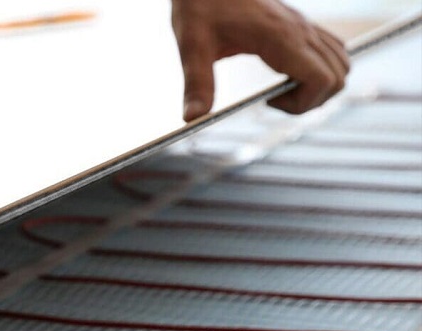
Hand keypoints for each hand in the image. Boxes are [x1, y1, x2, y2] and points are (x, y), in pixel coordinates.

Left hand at [171, 0, 349, 119]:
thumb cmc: (201, 5)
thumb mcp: (193, 47)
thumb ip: (196, 84)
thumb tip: (191, 118)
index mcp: (281, 38)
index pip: (323, 80)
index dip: (302, 104)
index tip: (268, 102)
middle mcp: (301, 30)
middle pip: (339, 75)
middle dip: (311, 101)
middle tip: (274, 100)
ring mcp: (304, 25)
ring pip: (341, 62)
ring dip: (319, 86)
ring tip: (281, 89)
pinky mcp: (299, 23)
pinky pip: (331, 48)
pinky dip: (319, 68)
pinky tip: (285, 72)